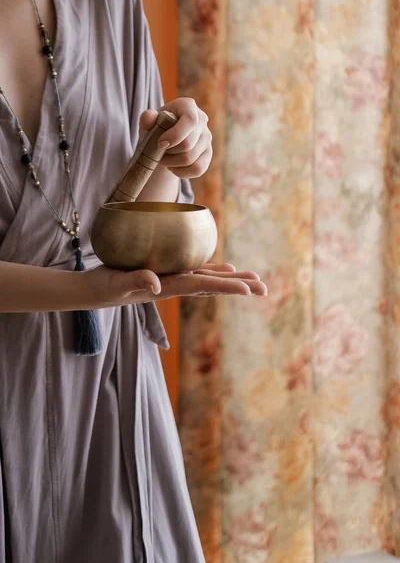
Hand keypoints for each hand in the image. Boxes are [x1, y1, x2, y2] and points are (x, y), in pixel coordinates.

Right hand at [85, 263, 266, 308]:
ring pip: (207, 279)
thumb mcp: (117, 283)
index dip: (226, 286)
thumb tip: (155, 284)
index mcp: (168, 287)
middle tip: (264, 288)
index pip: (203, 286)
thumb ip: (135, 281)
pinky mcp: (165, 275)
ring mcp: (171, 280)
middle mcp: (175, 285)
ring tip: (252, 280)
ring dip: (230, 280)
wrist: (94, 292)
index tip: (249, 289)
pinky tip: (222, 270)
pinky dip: (212, 271)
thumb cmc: (103, 287)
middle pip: (212, 284)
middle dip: (238, 286)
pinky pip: (195, 272)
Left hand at [139, 98, 211, 179]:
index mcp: (188, 106)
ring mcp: (207, 138)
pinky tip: (173, 168)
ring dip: (172, 163)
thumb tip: (150, 116)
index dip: (175, 135)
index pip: (190, 121)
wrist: (165, 141)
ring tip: (163, 159)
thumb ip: (146, 119)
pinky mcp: (208, 154)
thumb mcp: (148, 124)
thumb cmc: (155, 129)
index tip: (160, 144)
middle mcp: (202, 120)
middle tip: (158, 153)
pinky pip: (197, 169)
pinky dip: (182, 172)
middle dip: (168, 153)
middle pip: (188, 144)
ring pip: (190, 159)